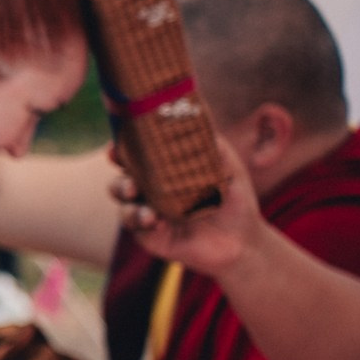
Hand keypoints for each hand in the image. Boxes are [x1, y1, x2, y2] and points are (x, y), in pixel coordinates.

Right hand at [116, 135, 263, 280]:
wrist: (242, 240)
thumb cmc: (234, 199)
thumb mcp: (228, 167)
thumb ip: (211, 146)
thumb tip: (196, 119)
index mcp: (164, 170)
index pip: (137, 154)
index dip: (123, 147)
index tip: (117, 144)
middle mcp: (151, 189)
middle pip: (122, 175)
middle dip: (119, 170)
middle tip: (126, 171)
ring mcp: (147, 210)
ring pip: (121, 198)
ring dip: (123, 192)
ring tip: (135, 194)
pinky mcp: (147, 234)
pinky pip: (132, 223)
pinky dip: (138, 218)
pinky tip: (153, 220)